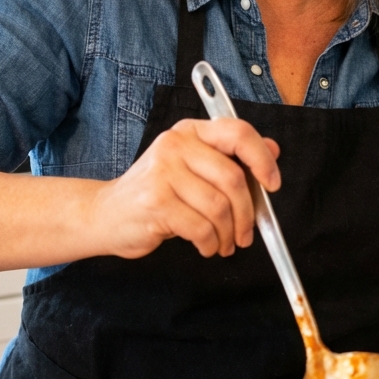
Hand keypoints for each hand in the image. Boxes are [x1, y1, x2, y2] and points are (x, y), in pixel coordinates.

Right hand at [90, 118, 279, 259]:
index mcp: (190, 131)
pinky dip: (210, 243)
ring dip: (228, 234)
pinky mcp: (156, 203)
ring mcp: (162, 173)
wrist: (106, 214)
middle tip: (247, 233)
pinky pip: (201, 228)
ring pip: (219, 207)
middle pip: (232, 178)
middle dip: (247, 214)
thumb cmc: (156, 193)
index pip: (238, 132)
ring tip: (223, 243)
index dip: (262, 160)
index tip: (272, 185)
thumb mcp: (193, 168)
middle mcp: (175, 145)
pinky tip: (206, 246)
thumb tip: (273, 149)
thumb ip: (230, 158)